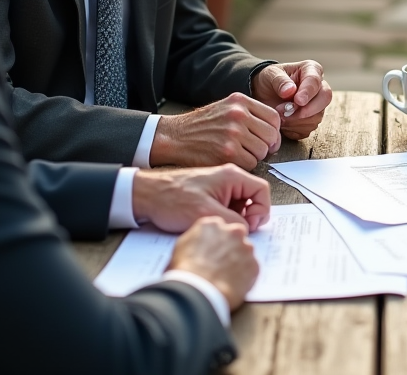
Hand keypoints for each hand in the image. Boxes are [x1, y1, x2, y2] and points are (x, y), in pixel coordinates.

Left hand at [133, 164, 271, 232]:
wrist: (144, 196)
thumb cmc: (170, 199)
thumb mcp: (206, 214)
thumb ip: (233, 222)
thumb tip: (247, 230)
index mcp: (231, 176)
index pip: (262, 190)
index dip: (261, 211)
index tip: (250, 226)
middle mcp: (227, 178)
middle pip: (253, 198)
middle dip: (248, 216)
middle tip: (234, 230)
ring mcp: (218, 186)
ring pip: (240, 204)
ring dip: (234, 218)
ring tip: (219, 227)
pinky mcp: (209, 194)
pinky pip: (227, 206)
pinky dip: (223, 217)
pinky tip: (210, 224)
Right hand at [150, 93, 281, 168]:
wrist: (174, 137)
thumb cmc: (200, 126)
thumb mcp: (225, 108)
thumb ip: (249, 114)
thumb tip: (273, 129)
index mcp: (240, 102)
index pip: (274, 117)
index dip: (274, 132)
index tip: (268, 139)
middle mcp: (238, 115)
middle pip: (271, 136)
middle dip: (267, 146)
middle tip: (256, 151)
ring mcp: (233, 133)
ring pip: (262, 151)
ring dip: (255, 157)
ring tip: (240, 154)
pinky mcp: (227, 153)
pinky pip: (251, 164)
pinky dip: (245, 166)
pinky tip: (233, 161)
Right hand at [168, 217, 258, 310]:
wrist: (196, 290)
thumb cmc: (184, 271)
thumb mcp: (182, 245)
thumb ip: (197, 237)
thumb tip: (202, 242)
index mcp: (213, 224)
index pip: (220, 228)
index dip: (216, 242)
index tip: (213, 252)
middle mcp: (233, 231)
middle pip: (236, 237)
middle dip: (230, 248)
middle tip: (220, 264)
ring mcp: (246, 247)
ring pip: (245, 253)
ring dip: (238, 262)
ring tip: (225, 277)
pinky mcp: (254, 265)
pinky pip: (251, 269)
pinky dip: (244, 277)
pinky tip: (231, 285)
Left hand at [253, 60, 331, 140]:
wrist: (263, 94)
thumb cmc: (269, 80)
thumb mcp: (270, 75)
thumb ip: (279, 81)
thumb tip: (290, 90)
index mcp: (311, 70)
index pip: (315, 81)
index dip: (308, 92)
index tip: (298, 101)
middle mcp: (319, 87)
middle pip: (324, 99)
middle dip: (306, 109)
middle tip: (286, 112)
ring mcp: (317, 105)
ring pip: (316, 117)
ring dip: (296, 120)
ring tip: (280, 115)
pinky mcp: (311, 120)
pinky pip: (307, 129)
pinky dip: (293, 129)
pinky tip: (283, 122)